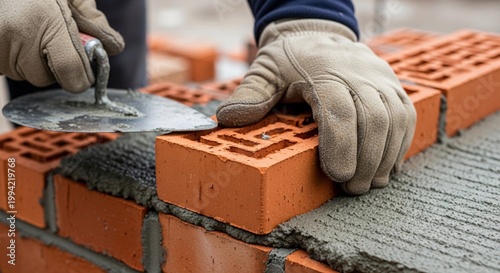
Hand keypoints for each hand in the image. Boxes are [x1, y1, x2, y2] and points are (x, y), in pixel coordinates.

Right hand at [0, 0, 123, 92]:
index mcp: (43, 18)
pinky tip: (14, 39)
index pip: (70, 69)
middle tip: (50, 41)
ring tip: (28, 34)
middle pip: (46, 77)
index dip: (81, 77)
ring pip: (26, 75)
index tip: (86, 75)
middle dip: (55, 66)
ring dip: (33, 63)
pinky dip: (15, 61)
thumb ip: (92, 19)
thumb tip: (113, 47)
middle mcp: (17, 35)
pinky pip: (8, 70)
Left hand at [216, 19, 415, 194]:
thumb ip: (250, 94)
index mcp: (323, 71)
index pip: (340, 110)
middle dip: (366, 160)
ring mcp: (379, 77)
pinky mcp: (392, 84)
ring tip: (370, 182)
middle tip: (352, 189)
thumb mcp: (265, 70)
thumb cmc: (289, 58)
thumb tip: (227, 119)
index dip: (341, 146)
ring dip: (385, 157)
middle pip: (374, 119)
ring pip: (395, 119)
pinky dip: (400, 143)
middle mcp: (357, 72)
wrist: (318, 34)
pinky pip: (406, 115)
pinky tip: (387, 165)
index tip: (337, 176)